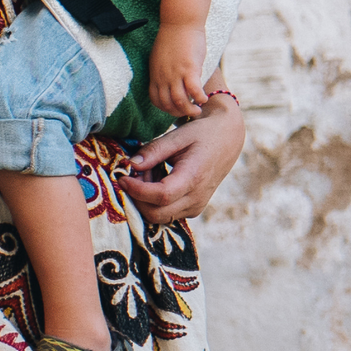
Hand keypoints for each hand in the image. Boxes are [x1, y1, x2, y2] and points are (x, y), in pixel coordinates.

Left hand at [122, 95, 243, 223]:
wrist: (228, 140)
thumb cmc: (202, 134)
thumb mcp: (178, 136)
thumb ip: (154, 151)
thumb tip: (130, 165)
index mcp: (194, 177)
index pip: (160, 196)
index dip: (137, 190)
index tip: (122, 178)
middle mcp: (196, 198)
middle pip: (156, 213)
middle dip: (137, 196)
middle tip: (135, 173)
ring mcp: (195, 207)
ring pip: (158, 216)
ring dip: (145, 199)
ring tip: (150, 171)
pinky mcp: (193, 210)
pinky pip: (166, 214)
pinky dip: (154, 201)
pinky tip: (158, 178)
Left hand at [148, 24, 208, 116]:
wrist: (180, 22)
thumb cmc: (173, 37)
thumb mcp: (160, 57)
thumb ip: (163, 71)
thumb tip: (168, 81)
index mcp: (155, 74)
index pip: (156, 99)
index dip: (165, 108)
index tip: (175, 109)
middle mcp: (163, 76)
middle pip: (167, 104)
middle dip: (178, 113)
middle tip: (188, 113)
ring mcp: (175, 73)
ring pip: (180, 101)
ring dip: (189, 110)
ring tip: (198, 110)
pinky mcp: (189, 68)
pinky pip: (194, 90)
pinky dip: (199, 98)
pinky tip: (204, 99)